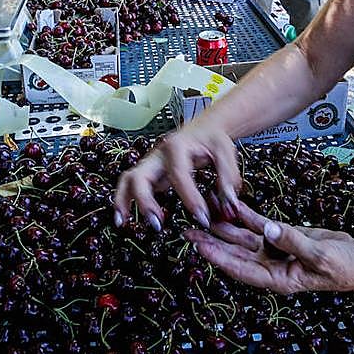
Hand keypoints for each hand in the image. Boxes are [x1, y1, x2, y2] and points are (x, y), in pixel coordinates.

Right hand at [113, 124, 241, 231]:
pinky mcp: (148, 172)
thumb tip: (229, 203)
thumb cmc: (212, 140)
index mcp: (177, 146)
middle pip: (141, 176)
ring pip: (128, 180)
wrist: (203, 130)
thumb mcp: (226, 152)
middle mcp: (158, 154)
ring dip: (125, 201)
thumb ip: (229, 178)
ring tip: (124, 223)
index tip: (202, 218)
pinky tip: (123, 219)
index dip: (190, 198)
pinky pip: (129, 185)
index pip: (179, 174)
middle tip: (158, 223)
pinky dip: (123, 200)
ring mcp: (150, 163)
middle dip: (145, 201)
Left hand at [184, 199, 353, 294]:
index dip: (219, 258)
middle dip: (210, 242)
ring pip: (242, 238)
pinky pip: (258, 225)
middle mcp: (270, 265)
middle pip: (234, 253)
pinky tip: (229, 204)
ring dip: (223, 227)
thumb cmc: (344, 267)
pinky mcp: (282, 236)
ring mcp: (275, 251)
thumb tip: (269, 230)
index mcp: (277, 278)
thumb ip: (293, 242)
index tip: (200, 247)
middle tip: (188, 230)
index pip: (241, 268)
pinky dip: (244, 215)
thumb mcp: (320, 256)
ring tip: (202, 214)